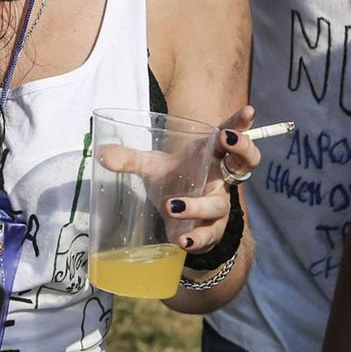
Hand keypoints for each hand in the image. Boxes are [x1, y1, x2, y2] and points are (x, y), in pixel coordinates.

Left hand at [97, 105, 259, 252]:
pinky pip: (209, 233)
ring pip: (219, 204)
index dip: (240, 123)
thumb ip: (128, 159)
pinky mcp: (211, 230)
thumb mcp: (151, 166)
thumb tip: (101, 153)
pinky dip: (196, 237)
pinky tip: (182, 239)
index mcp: (210, 155)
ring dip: (198, 205)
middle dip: (243, 150)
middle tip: (227, 142)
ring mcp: (218, 205)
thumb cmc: (172, 181)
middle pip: (244, 162)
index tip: (248, 112)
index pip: (230, 135)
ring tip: (173, 206)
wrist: (177, 218)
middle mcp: (219, 178)